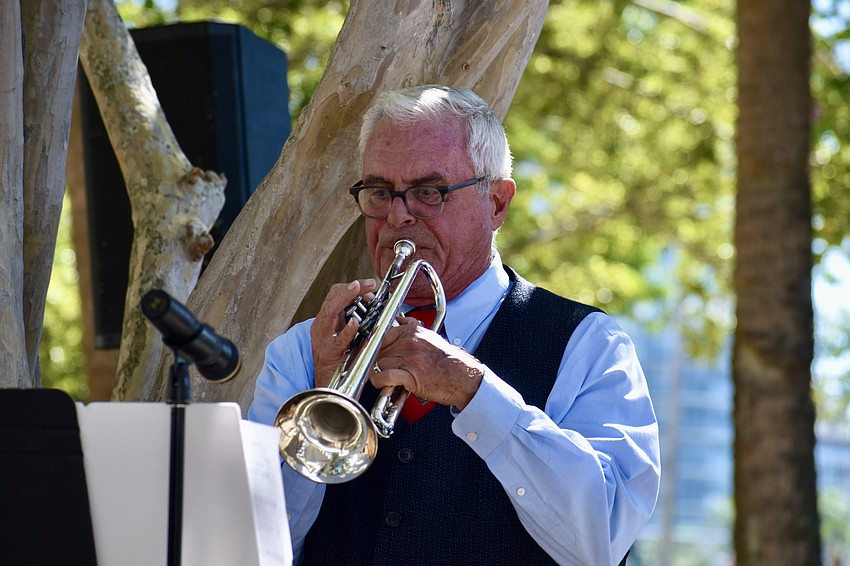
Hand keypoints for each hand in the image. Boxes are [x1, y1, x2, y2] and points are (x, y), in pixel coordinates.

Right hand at [310, 278, 376, 387]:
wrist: (327, 384)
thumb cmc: (338, 359)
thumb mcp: (345, 334)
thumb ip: (354, 319)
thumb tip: (369, 303)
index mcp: (325, 320)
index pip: (335, 295)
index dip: (352, 286)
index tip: (369, 284)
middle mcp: (321, 325)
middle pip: (333, 298)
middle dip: (352, 287)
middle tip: (369, 283)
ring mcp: (323, 338)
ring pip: (330, 311)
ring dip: (346, 298)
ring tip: (357, 290)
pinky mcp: (329, 353)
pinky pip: (338, 339)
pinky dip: (347, 329)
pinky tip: (355, 323)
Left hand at [370, 316, 484, 409]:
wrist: (461, 376)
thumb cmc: (447, 359)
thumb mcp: (429, 336)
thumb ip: (412, 327)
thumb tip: (400, 320)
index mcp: (412, 332)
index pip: (382, 333)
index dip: (376, 344)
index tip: (374, 350)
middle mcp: (408, 342)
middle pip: (378, 348)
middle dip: (377, 358)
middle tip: (380, 366)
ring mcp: (407, 358)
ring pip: (379, 362)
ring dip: (378, 371)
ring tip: (384, 376)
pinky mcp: (408, 375)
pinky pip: (384, 376)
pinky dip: (379, 381)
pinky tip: (382, 383)